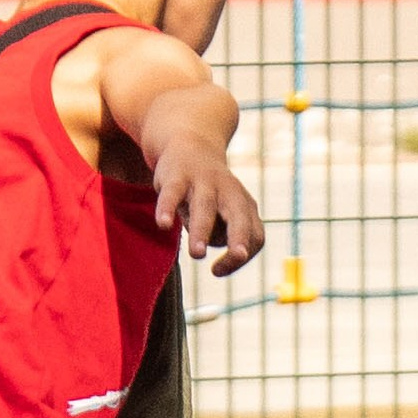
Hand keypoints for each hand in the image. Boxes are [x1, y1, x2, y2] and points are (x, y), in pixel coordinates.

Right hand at [149, 132, 264, 275]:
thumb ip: (220, 234)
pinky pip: (173, 193)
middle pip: (239, 217)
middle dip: (239, 238)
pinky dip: (168, 208)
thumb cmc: (208, 193)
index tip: (216, 271)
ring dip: (203, 231)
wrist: (190, 146)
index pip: (254, 237)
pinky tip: (164, 225)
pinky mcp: (177, 176)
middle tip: (237, 256)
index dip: (239, 257)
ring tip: (197, 255)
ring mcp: (203, 182)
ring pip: (205, 207)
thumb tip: (217, 253)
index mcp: (244, 205)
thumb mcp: (221, 213)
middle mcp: (229, 192)